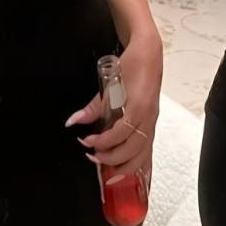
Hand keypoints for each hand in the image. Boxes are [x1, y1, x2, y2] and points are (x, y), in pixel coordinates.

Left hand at [65, 34, 162, 184]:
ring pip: (143, 154)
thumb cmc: (131, 65)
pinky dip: (136, 163)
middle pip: (134, 149)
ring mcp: (152, 123)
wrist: (149, 55)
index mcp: (139, 107)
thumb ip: (93, 107)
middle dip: (112, 158)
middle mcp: (149, 118)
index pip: (122, 133)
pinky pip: (147, 150)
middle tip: (92, 157)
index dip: (103, 142)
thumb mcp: (109, 84)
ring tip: (106, 169)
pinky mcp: (151, 125)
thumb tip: (73, 122)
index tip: (86, 141)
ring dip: (124, 166)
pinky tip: (123, 170)